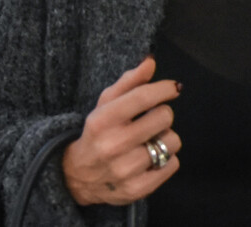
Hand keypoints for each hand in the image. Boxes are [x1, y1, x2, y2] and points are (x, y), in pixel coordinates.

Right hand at [62, 57, 181, 205]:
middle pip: (164, 117)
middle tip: (151, 120)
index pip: (142, 97)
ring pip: (172, 141)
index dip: (164, 88)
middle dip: (162, 114)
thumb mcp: (105, 104)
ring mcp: (125, 170)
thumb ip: (129, 81)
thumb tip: (151, 61)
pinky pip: (173, 164)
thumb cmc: (97, 133)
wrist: (77, 177)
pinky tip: (152, 158)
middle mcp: (113, 145)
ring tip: (150, 140)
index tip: (174, 87)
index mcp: (102, 120)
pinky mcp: (137, 189)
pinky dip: (168, 159)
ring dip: (166, 138)